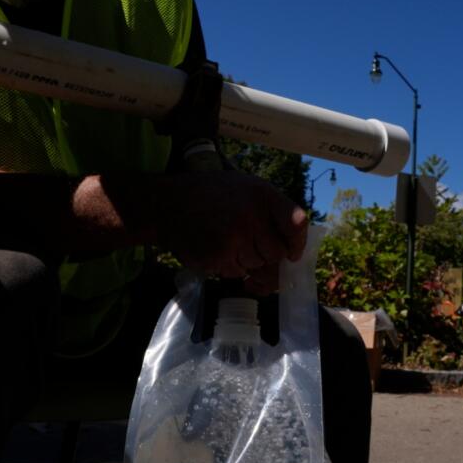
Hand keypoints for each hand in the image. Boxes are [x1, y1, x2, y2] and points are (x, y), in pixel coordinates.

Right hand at [157, 171, 307, 292]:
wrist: (166, 204)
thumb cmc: (211, 196)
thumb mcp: (245, 189)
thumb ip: (271, 212)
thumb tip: (290, 252)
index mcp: (262, 194)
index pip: (296, 224)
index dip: (296, 243)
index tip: (292, 252)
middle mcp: (252, 215)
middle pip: (276, 254)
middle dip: (266, 256)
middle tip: (247, 244)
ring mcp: (234, 237)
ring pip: (256, 266)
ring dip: (245, 262)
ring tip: (226, 241)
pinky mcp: (218, 256)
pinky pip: (236, 273)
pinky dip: (228, 267)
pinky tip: (215, 249)